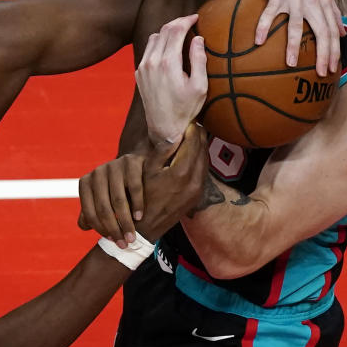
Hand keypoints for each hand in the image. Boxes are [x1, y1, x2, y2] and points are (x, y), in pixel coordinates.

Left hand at [78, 154, 145, 247]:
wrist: (134, 164)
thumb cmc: (114, 187)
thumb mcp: (101, 198)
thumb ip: (91, 211)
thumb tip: (83, 227)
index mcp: (85, 183)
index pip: (90, 212)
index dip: (101, 229)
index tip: (113, 241)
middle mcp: (97, 173)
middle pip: (103, 208)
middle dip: (114, 229)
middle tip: (124, 244)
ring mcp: (113, 166)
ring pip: (118, 200)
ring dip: (126, 222)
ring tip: (132, 237)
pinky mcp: (131, 162)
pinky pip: (134, 187)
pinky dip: (137, 204)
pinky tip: (140, 217)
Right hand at [133, 122, 207, 241]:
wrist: (146, 229)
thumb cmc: (141, 198)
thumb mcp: (147, 171)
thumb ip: (162, 150)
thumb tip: (174, 131)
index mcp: (181, 172)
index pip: (193, 141)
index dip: (190, 127)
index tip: (186, 117)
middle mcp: (195, 180)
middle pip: (203, 148)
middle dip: (197, 134)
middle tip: (190, 121)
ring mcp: (199, 189)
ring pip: (205, 159)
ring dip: (200, 145)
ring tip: (192, 134)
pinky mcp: (198, 195)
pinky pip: (204, 170)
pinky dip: (200, 158)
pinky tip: (192, 152)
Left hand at [135, 14, 206, 144]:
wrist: (163, 128)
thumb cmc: (185, 109)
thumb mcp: (200, 86)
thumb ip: (199, 59)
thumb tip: (198, 39)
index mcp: (168, 63)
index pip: (175, 30)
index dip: (186, 19)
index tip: (196, 17)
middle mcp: (151, 62)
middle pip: (164, 30)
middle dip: (178, 22)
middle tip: (190, 21)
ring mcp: (142, 67)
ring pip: (154, 37)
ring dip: (167, 32)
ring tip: (180, 34)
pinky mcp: (138, 73)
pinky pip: (148, 50)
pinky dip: (159, 44)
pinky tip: (169, 49)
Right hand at [254, 0, 343, 76]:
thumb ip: (333, 12)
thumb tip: (342, 34)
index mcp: (324, 1)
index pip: (332, 31)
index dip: (334, 51)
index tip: (332, 69)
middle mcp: (312, 0)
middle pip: (321, 31)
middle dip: (322, 54)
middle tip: (320, 72)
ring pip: (296, 26)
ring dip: (294, 46)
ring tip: (291, 63)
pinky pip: (270, 14)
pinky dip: (264, 27)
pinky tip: (259, 41)